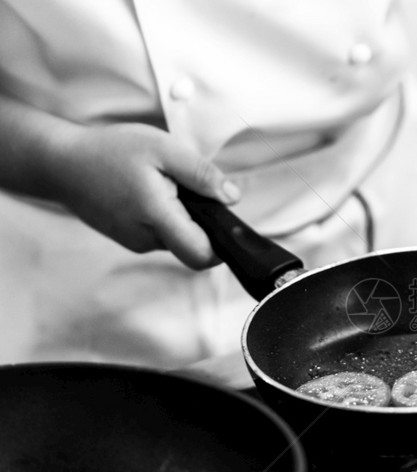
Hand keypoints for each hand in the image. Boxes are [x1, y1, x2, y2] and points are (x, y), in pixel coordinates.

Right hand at [52, 123, 239, 268]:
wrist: (61, 163)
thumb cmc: (109, 151)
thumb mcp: (163, 148)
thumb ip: (201, 174)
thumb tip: (232, 197)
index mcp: (157, 217)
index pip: (201, 255)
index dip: (222, 245)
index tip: (224, 221)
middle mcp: (146, 239)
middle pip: (193, 247)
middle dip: (202, 224)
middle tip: (189, 190)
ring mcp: (135, 242)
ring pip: (177, 240)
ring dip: (182, 218)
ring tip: (165, 186)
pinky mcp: (128, 239)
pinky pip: (159, 235)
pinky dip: (164, 218)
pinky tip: (150, 193)